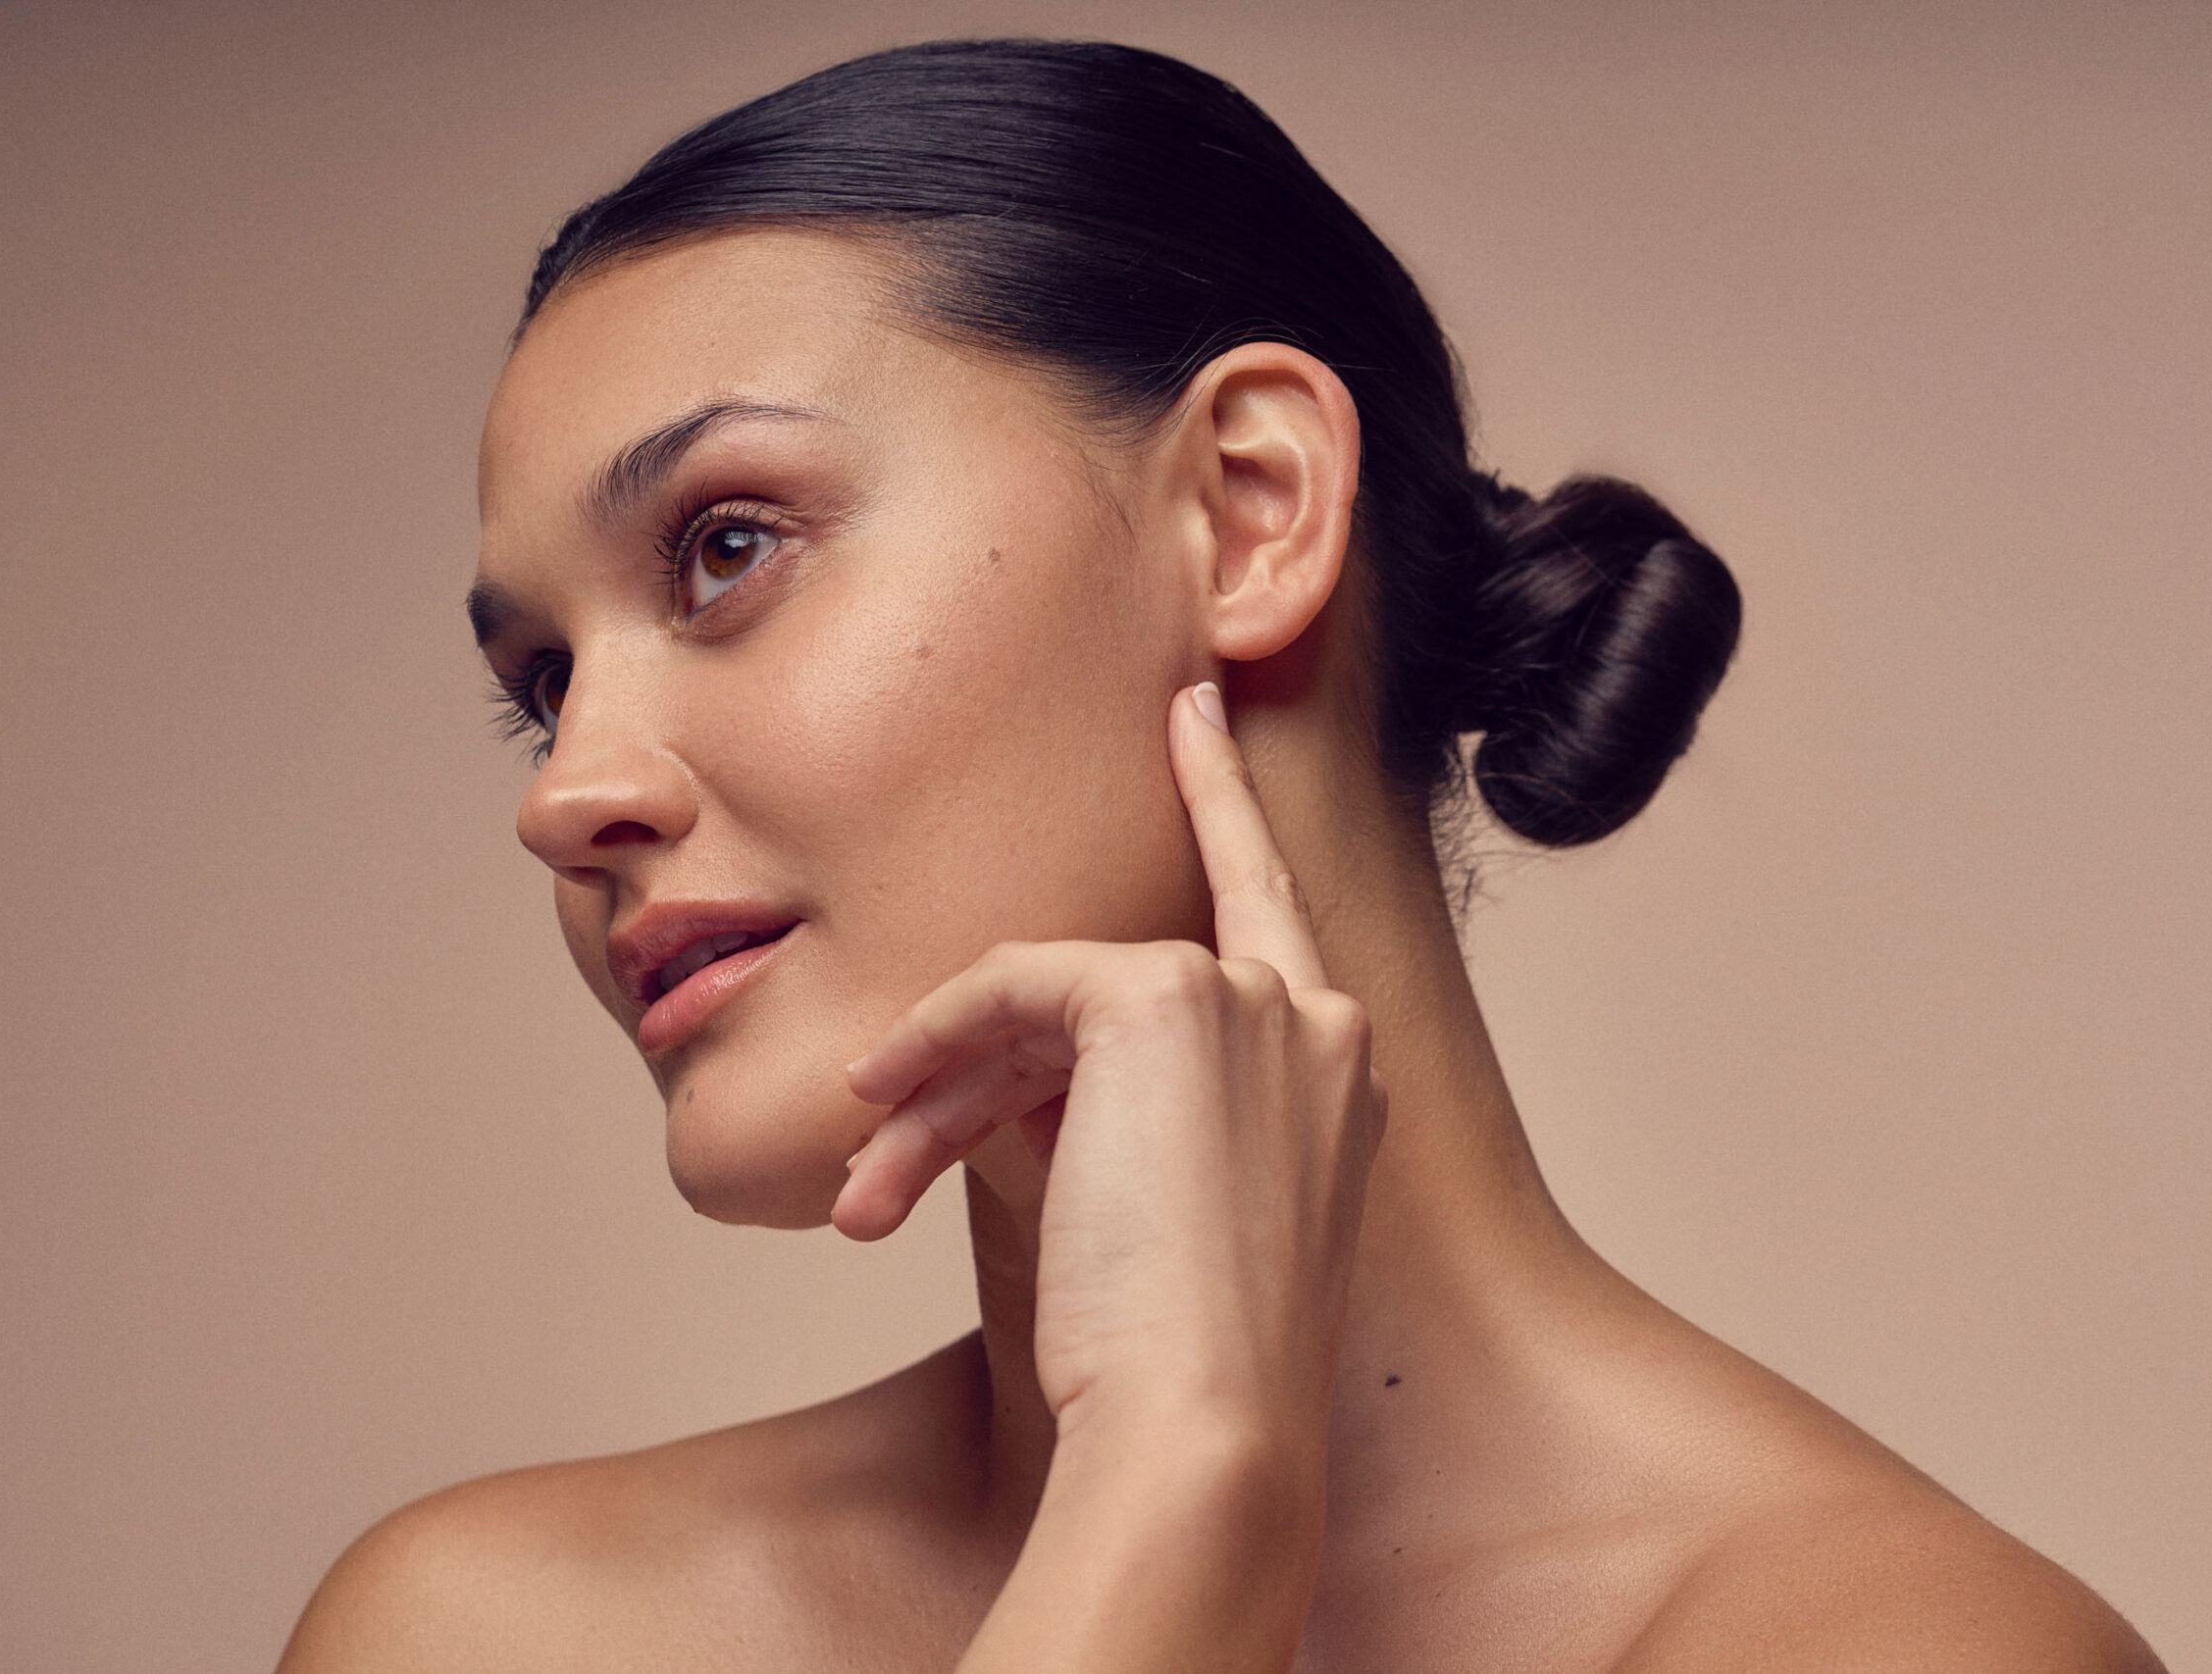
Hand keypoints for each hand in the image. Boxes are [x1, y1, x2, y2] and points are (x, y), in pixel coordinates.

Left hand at [834, 681, 1385, 1442]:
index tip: (1193, 711)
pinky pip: (1017, 987)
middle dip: (985, 1044)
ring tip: (869, 1181)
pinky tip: (885, 1124)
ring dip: (943, 1088)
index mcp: (1342, 1074)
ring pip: (1053, 996)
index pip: (1268, 907)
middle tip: (882, 1084)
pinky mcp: (1170, 1000)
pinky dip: (938, 1049)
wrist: (1205, 1427)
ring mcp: (1259, 1000)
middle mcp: (1321, 1020)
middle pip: (1115, 982)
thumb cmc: (1183, 1365)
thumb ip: (1119, 1115)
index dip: (1222, 804)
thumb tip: (997, 1081)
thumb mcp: (1167, 1219)